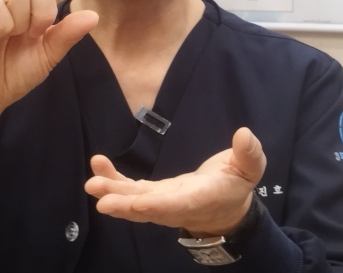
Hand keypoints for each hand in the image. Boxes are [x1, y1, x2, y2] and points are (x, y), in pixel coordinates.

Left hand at [84, 128, 265, 236]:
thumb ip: (249, 154)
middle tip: (101, 200)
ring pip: (133, 201)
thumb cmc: (236, 185)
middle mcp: (175, 205)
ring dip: (112, 192)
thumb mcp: (250, 169)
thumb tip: (245, 135)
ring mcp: (160, 202)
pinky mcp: (152, 194)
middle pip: (147, 208)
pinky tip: (98, 165)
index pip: (177, 205)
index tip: (138, 203)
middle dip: (124, 204)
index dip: (158, 205)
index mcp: (200, 199)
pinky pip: (129, 189)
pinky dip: (113, 179)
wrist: (224, 208)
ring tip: (92, 183)